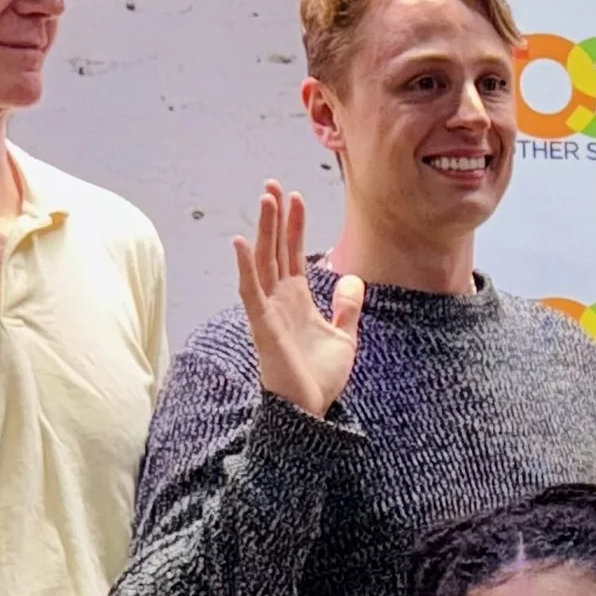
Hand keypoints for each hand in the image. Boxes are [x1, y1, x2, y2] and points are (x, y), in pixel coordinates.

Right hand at [234, 185, 362, 418]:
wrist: (312, 409)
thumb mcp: (345, 336)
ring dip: (263, 230)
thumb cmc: (320, 377)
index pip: (293, 253)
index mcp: (298, 299)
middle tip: (273, 185)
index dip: (294, 225)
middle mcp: (279, 299)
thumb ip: (347, 307)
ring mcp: (269, 311)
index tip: (296, 196)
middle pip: (275, 249)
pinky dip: (245, 267)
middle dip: (275, 217)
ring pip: (263, 262)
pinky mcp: (263, 326)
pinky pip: (250, 291)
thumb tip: (352, 279)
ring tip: (265, 199)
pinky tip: (242, 243)